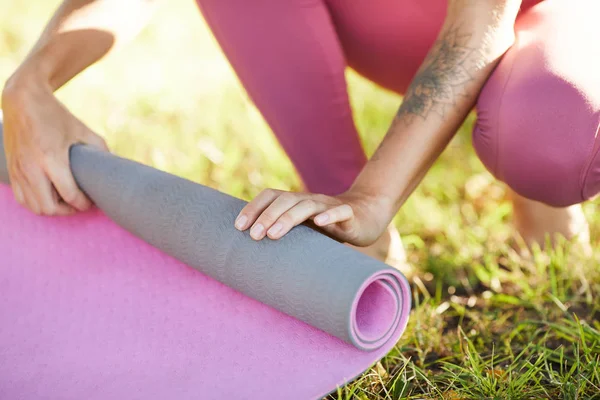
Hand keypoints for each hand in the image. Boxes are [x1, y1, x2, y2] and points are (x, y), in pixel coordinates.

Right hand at [2, 73, 107, 215]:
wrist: (22, 101)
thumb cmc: (56, 116)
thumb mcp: (83, 130)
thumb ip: (101, 149)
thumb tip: (115, 164)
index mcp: (52, 158)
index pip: (70, 195)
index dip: (84, 204)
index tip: (92, 202)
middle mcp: (32, 167)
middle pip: (50, 207)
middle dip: (69, 211)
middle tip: (80, 204)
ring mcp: (19, 170)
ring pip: (34, 207)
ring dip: (53, 209)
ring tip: (66, 201)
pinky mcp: (11, 170)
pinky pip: (22, 199)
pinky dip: (36, 203)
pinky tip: (49, 195)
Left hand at [234, 188, 392, 246]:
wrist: (367, 216)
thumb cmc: (329, 226)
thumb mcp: (304, 230)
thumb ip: (284, 234)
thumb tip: (251, 255)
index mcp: (296, 202)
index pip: (271, 196)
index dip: (254, 208)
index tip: (238, 227)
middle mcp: (310, 200)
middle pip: (285, 200)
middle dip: (266, 216)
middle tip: (254, 236)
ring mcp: (330, 206)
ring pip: (307, 206)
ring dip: (288, 218)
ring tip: (273, 234)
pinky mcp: (350, 215)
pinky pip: (340, 212)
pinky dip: (329, 216)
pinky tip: (319, 223)